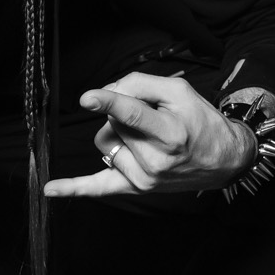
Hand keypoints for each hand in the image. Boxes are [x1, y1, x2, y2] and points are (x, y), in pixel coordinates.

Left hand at [43, 72, 253, 197]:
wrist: (223, 159)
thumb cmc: (200, 122)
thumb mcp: (179, 92)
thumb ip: (140, 85)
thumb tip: (106, 94)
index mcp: (170, 133)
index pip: (133, 114)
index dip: (109, 101)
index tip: (88, 97)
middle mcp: (156, 160)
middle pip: (113, 124)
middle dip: (122, 113)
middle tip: (150, 116)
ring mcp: (144, 178)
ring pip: (104, 143)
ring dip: (116, 134)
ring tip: (147, 137)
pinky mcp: (136, 188)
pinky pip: (99, 187)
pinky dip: (75, 188)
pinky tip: (50, 190)